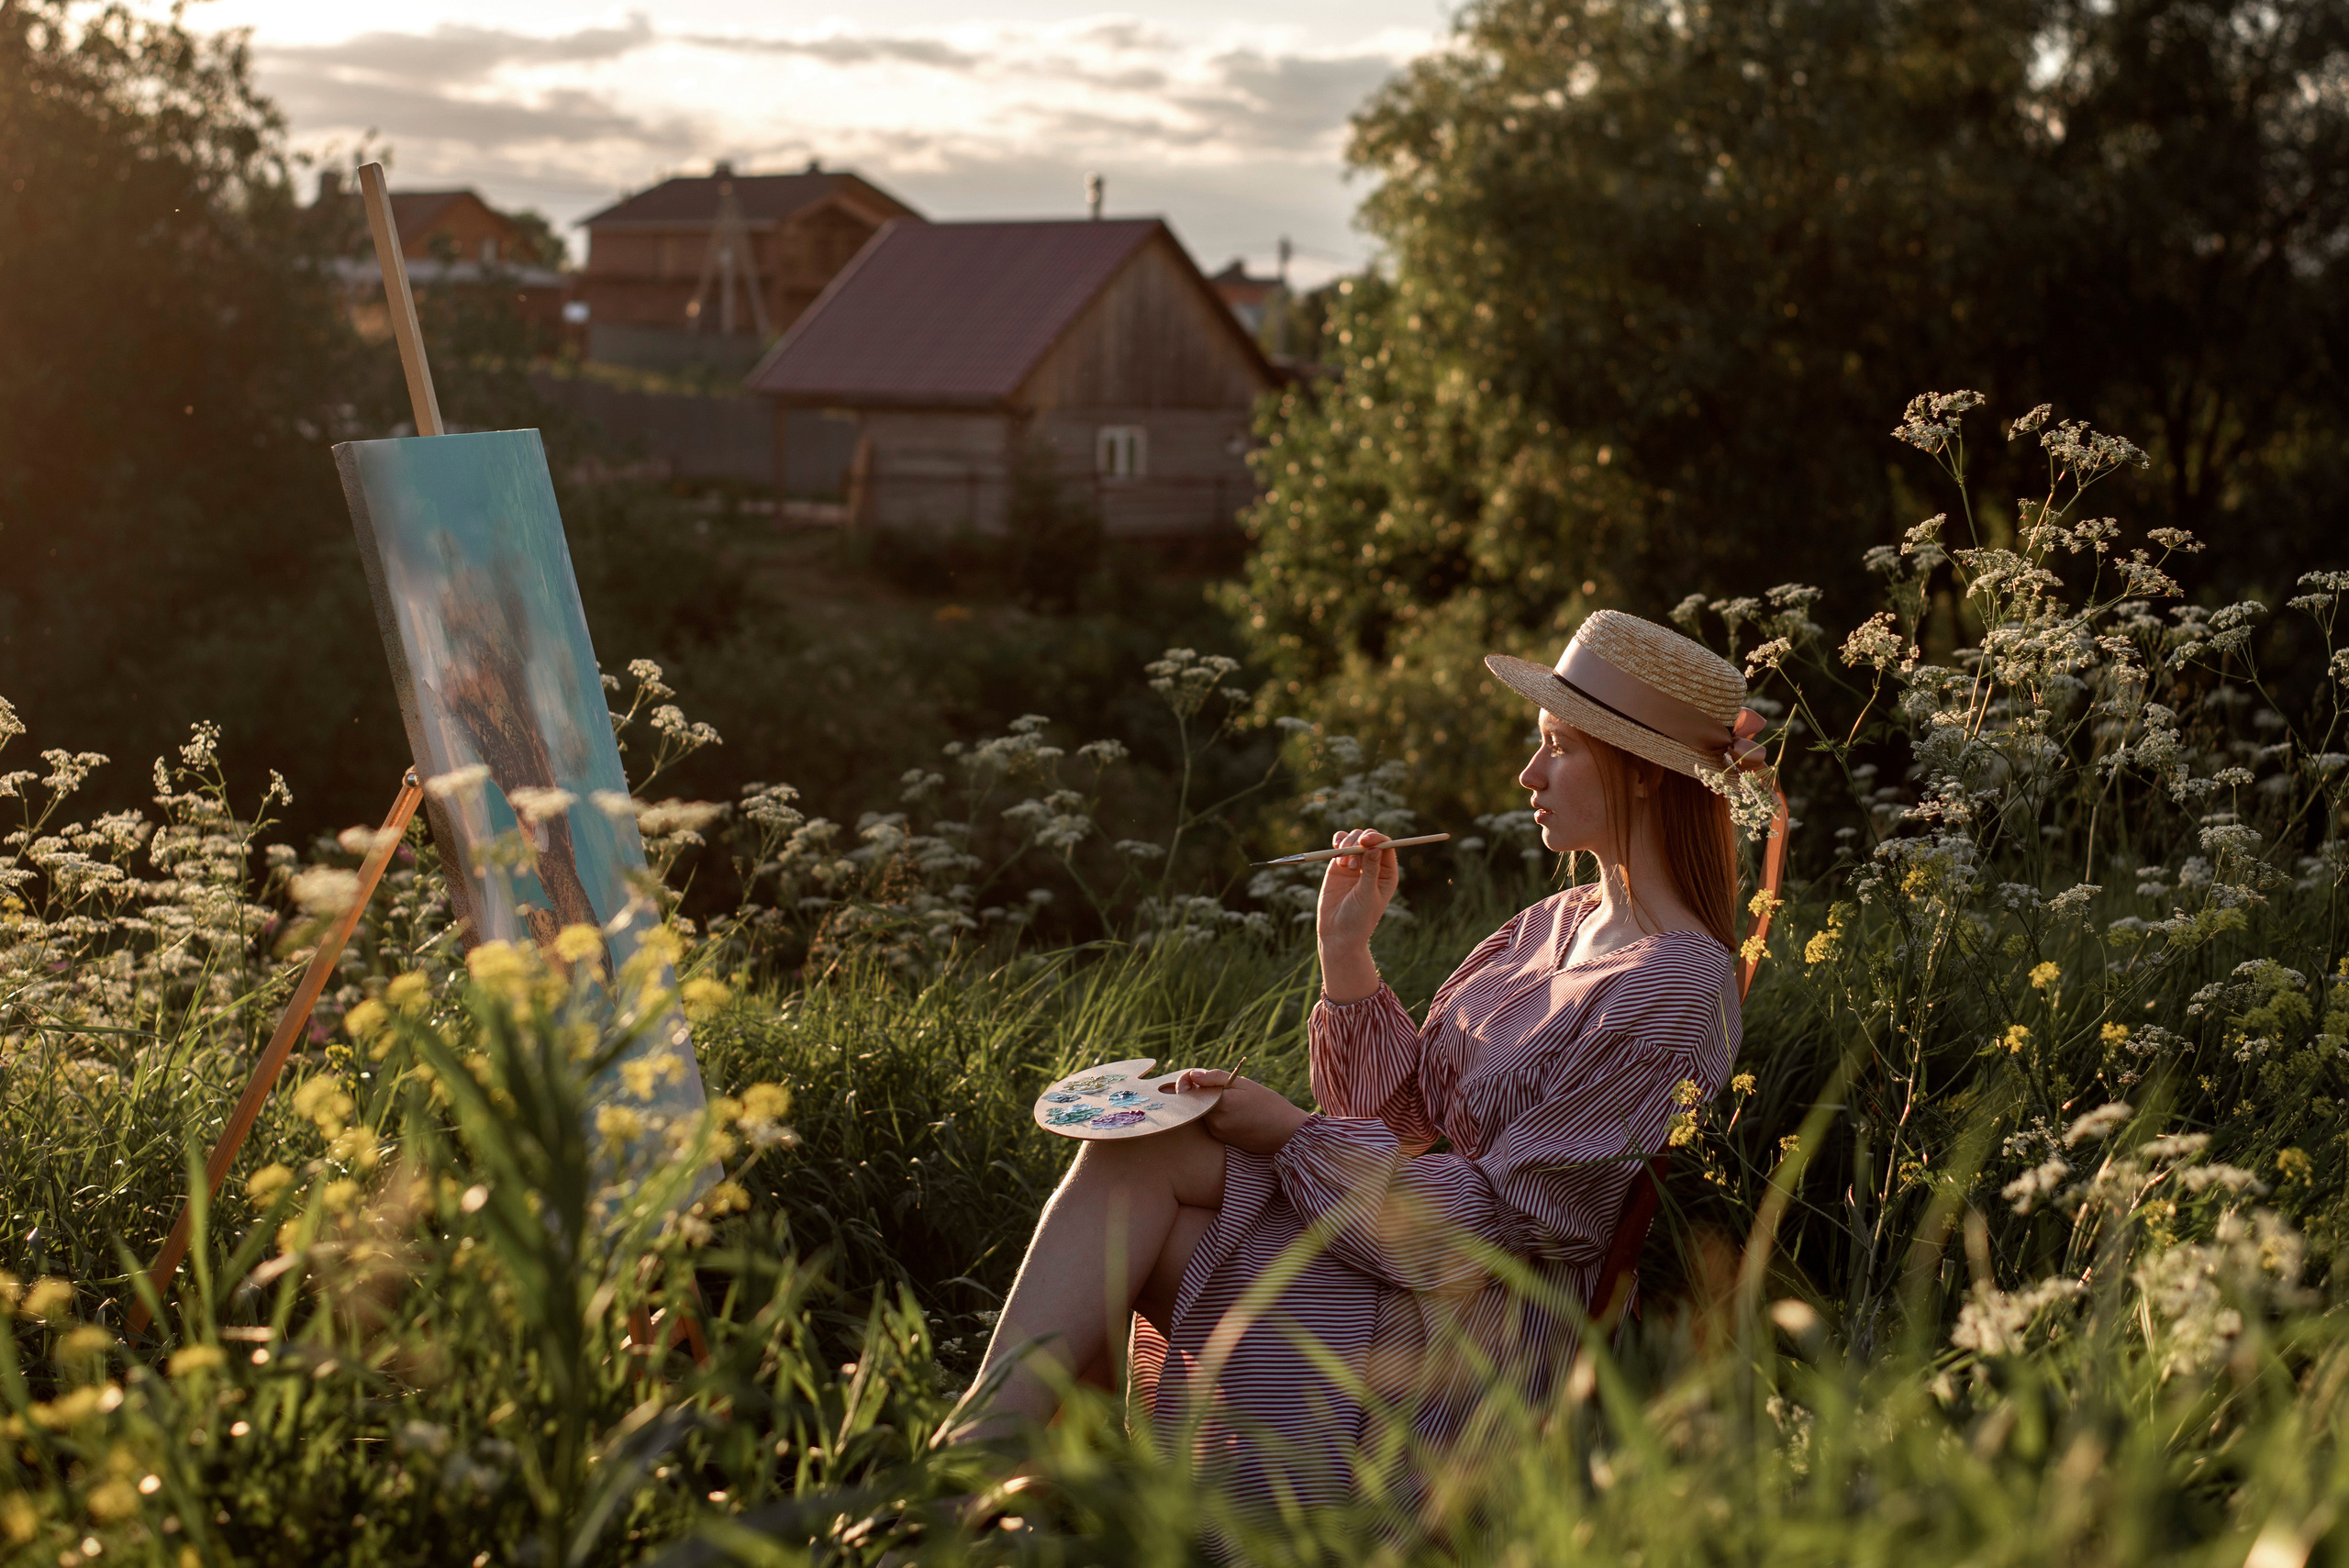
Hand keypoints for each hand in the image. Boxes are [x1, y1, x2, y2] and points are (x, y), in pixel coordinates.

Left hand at [1177, 1069, 1310, 1156]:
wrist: (1286, 1133)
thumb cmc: (1268, 1104)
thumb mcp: (1244, 1084)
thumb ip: (1215, 1078)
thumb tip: (1192, 1075)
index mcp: (1220, 1104)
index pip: (1189, 1091)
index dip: (1186, 1082)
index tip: (1193, 1076)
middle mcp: (1215, 1122)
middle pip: (1195, 1102)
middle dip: (1201, 1091)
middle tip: (1219, 1084)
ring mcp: (1218, 1132)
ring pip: (1203, 1112)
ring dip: (1209, 1103)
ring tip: (1233, 1098)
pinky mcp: (1222, 1139)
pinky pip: (1211, 1122)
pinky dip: (1216, 1113)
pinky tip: (1235, 1110)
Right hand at [1315, 829, 1396, 1001]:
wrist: (1338, 933)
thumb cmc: (1358, 919)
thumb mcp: (1367, 895)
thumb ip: (1370, 871)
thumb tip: (1374, 847)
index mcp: (1387, 873)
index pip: (1386, 846)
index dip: (1376, 839)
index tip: (1365, 841)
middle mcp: (1372, 865)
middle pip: (1370, 839)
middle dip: (1359, 841)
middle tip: (1351, 854)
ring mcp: (1355, 864)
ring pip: (1354, 839)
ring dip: (1348, 844)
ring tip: (1343, 865)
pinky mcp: (1338, 865)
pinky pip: (1340, 844)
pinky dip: (1338, 842)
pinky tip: (1336, 849)